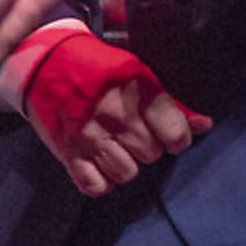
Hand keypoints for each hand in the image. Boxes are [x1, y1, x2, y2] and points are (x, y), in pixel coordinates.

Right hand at [22, 31, 211, 195]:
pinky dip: (100, 179)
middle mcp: (114, 113)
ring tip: (113, 147)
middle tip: (130, 133)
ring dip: (123, 164)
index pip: (174, 134)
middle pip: (150, 155)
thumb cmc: (95, 66)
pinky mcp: (67, 151)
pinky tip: (97, 162)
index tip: (165, 134)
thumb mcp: (135, 74)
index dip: (174, 138)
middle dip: (145, 147)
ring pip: (126, 173)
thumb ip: (170, 105)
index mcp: (136, 88)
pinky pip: (96, 186)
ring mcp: (88, 134)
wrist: (41, 60)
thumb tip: (205, 125)